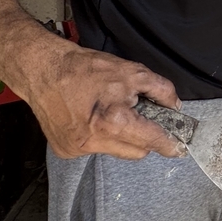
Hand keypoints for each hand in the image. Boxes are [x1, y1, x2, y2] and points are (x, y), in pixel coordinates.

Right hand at [25, 46, 184, 160]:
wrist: (43, 71)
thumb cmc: (84, 69)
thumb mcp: (131, 71)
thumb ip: (160, 89)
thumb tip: (174, 106)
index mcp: (113, 122)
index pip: (151, 141)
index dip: (168, 144)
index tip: (178, 148)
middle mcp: (94, 141)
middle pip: (137, 152)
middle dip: (143, 137)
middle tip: (140, 117)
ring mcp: (78, 149)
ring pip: (116, 151)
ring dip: (120, 136)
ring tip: (110, 112)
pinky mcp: (65, 150)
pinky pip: (95, 149)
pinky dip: (100, 137)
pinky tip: (91, 118)